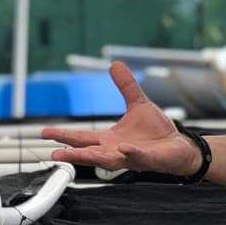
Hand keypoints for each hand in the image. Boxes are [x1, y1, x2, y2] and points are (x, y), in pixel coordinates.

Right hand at [42, 61, 201, 175]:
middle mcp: (115, 151)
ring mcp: (130, 157)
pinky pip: (136, 156)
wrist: (180, 146)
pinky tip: (122, 148)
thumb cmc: (158, 132)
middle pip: (88, 152)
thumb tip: (114, 65)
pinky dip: (128, 153)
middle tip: (53, 154)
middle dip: (71, 153)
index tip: (46, 133)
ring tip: (74, 155)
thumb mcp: (138, 105)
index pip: (82, 137)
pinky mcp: (147, 159)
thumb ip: (126, 87)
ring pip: (106, 159)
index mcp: (109, 140)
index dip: (64, 136)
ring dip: (90, 157)